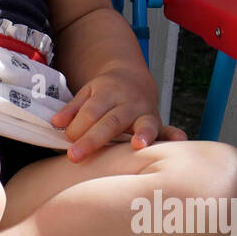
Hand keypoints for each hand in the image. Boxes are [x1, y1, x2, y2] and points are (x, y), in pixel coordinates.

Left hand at [49, 66, 187, 161]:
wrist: (132, 79)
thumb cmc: (105, 92)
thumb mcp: (86, 93)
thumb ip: (72, 108)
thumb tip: (56, 122)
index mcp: (107, 92)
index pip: (90, 112)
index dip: (78, 128)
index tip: (68, 142)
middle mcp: (128, 102)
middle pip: (110, 121)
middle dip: (93, 139)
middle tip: (74, 156)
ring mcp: (145, 112)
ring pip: (142, 123)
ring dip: (142, 134)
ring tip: (138, 146)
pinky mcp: (158, 122)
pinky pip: (168, 129)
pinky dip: (174, 135)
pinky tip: (180, 141)